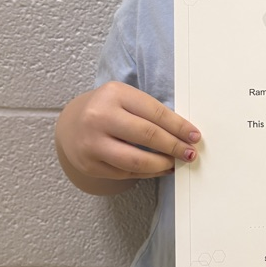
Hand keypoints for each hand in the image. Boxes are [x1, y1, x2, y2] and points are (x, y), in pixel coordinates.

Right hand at [55, 81, 200, 191]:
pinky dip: (148, 172)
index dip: (179, 126)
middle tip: (189, 152)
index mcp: (114, 94)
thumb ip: (149, 111)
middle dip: (174, 146)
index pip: (155, 112)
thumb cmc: (107, 109)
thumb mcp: (124, 98)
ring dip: (163, 163)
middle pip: (148, 135)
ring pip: (137, 160)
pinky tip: (160, 168)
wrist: (71, 124)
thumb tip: (184, 133)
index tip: (194, 135)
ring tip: (176, 162)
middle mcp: (100, 117)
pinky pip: (126, 173)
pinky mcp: (90, 165)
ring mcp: (92, 143)